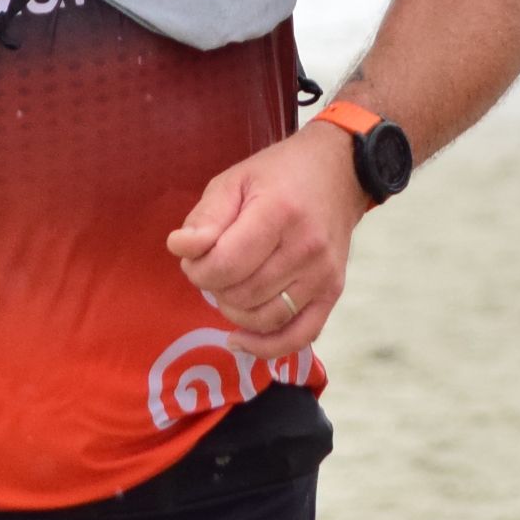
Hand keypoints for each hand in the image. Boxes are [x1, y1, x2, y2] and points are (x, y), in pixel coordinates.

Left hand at [166, 125, 373, 361]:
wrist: (338, 172)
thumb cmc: (278, 174)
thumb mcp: (234, 180)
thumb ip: (205, 217)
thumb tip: (180, 249)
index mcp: (278, 213)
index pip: (225, 265)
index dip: (198, 269)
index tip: (194, 256)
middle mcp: (306, 248)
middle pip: (242, 295)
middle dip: (214, 286)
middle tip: (213, 265)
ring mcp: (323, 274)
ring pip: (263, 319)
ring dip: (234, 311)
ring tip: (229, 286)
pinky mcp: (333, 292)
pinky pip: (299, 337)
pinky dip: (265, 346)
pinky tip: (240, 339)